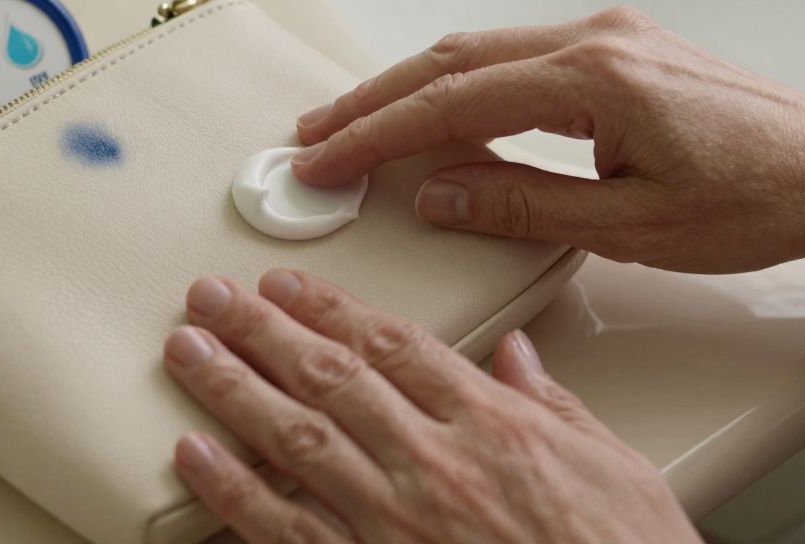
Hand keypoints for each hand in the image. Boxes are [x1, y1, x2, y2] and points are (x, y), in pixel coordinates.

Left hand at [165, 269, 699, 543]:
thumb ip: (554, 404)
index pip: (391, 344)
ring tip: (188, 349)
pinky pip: (285, 529)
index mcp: (493, 426)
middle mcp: (435, 464)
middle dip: (262, 329)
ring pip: (296, 437)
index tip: (285, 284)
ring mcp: (395, 521)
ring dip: (233, 386)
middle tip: (211, 297)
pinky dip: (233, 491)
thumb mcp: (616, 468)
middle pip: (329, 375)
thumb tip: (517, 355)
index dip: (328, 305)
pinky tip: (194, 455)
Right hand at [292, 7, 804, 272]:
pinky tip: (433, 109)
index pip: (451, 101)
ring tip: (354, 123)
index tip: (325, 159)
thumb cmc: (758, 199)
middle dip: (371, 99)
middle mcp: (595, 39)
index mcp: (595, 78)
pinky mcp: (615, 48)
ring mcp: (606, 36)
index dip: (375, 134)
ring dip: (408, 87)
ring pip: (476, 50)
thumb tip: (437, 194)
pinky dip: (457, 83)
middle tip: (314, 135)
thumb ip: (520, 203)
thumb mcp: (632, 225)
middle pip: (449, 60)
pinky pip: (512, 56)